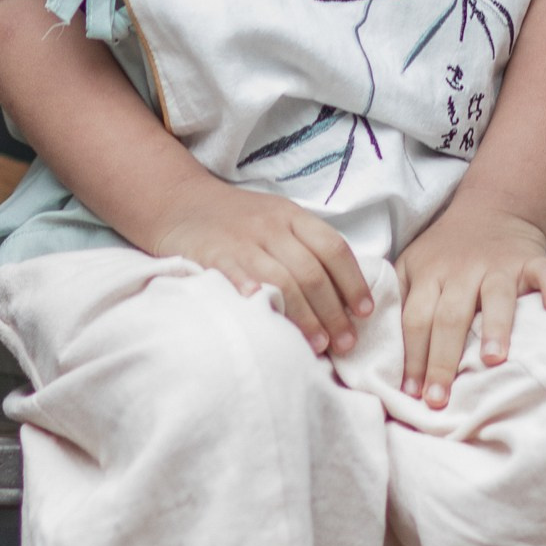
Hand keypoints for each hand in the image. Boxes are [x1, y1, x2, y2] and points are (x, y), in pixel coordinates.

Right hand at [151, 179, 373, 355]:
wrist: (180, 201)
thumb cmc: (237, 220)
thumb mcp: (277, 220)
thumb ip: (305, 248)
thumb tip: (344, 295)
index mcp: (293, 216)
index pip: (333, 248)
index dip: (353, 282)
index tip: (365, 313)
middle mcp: (272, 226)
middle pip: (312, 272)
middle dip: (333, 312)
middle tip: (346, 343)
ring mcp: (242, 239)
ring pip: (282, 279)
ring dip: (304, 315)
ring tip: (318, 345)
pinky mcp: (213, 253)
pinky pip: (237, 273)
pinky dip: (252, 291)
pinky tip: (263, 312)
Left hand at [396, 206, 545, 406]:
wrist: (491, 207)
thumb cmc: (446, 249)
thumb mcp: (412, 264)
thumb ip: (397, 298)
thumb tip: (378, 345)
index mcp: (429, 274)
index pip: (415, 319)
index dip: (411, 356)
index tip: (410, 392)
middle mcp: (461, 270)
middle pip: (449, 317)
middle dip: (442, 358)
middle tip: (439, 397)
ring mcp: (498, 265)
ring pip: (496, 296)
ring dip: (495, 326)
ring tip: (493, 360)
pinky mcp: (529, 259)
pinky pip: (544, 271)